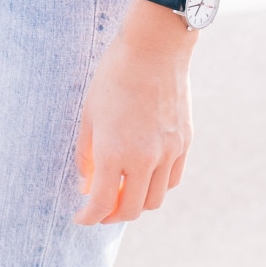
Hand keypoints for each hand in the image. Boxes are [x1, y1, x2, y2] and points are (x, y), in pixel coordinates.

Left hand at [75, 0, 195, 225]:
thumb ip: (86, 156)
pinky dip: (157, 186)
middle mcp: (145, 158)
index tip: (81, 217)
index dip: (88, 218)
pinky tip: (144, 174)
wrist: (154, 48)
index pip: (101, 204)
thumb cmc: (113, 77)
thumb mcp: (89, 117)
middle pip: (131, 210)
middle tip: (100, 208)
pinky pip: (172, 180)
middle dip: (112, 215)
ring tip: (123, 191)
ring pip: (155, 200)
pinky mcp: (184, 143)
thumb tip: (88, 184)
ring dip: (136, 202)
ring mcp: (169, 152)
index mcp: (114, 152)